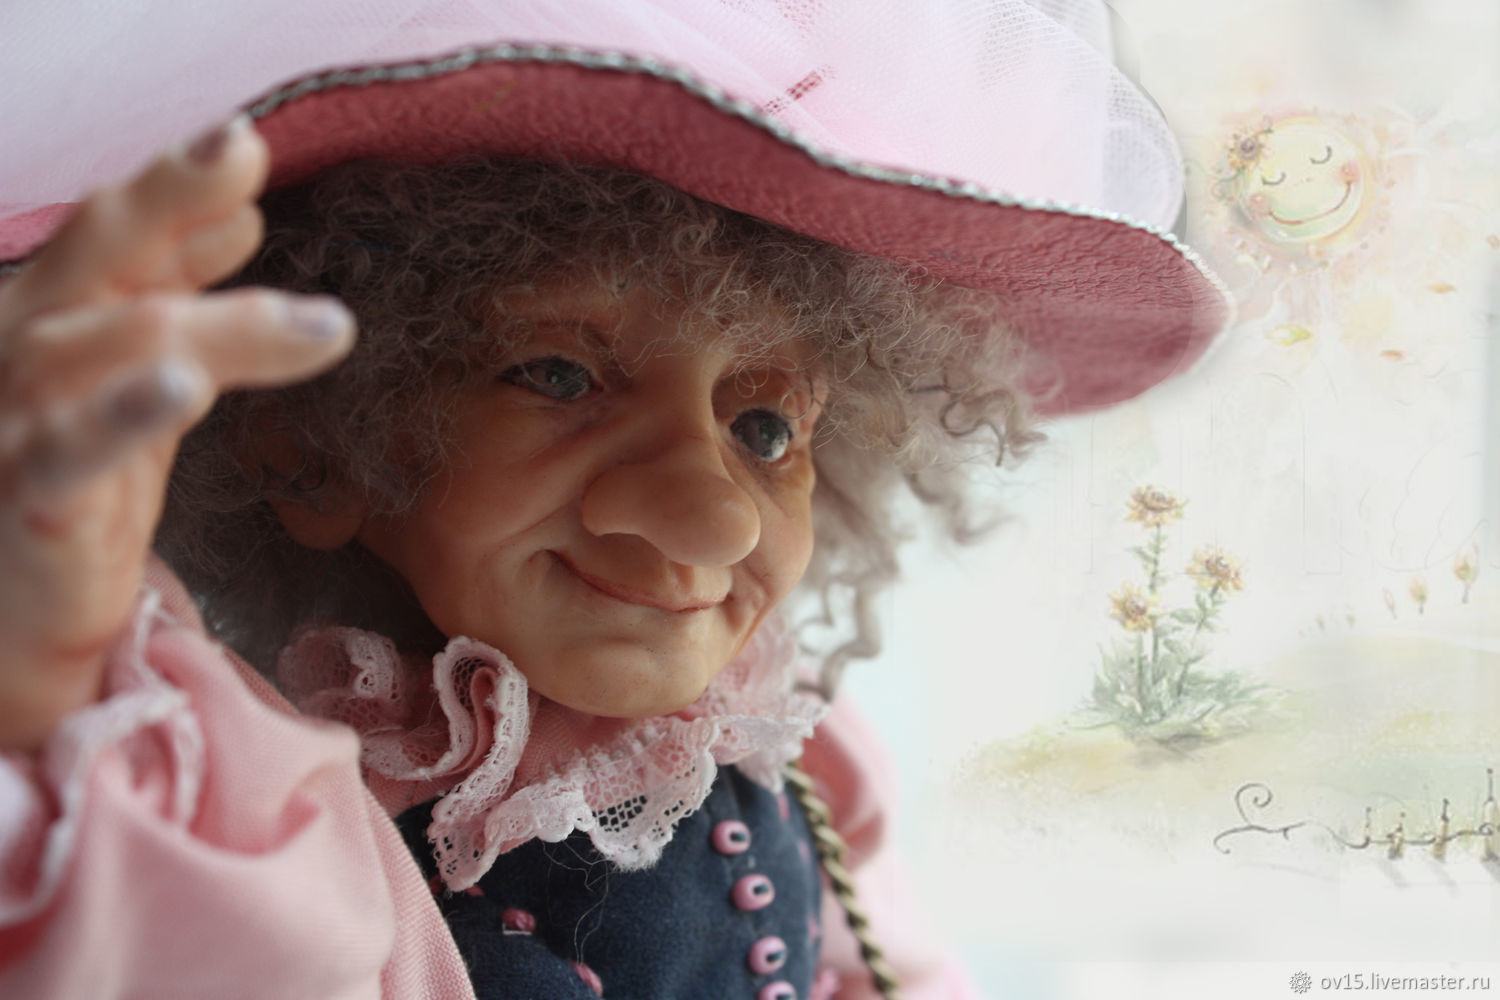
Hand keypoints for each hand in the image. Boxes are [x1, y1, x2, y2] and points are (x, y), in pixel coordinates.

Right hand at [0, 117, 354, 751]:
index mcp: (56, 314)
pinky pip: (68, 454)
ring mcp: (12, 421)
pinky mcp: (24, 499)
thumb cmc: (73, 483)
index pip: (120, 234)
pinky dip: (121, 418)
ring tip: (319, 323)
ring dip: (216, 328)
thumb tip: (242, 217)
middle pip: (95, 252)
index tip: (247, 150)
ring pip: (107, 347)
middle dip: (167, 193)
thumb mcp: (137, 379)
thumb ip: (178, 300)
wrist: (11, 611)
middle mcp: (22, 348)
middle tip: (245, 146)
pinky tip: (182, 387)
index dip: (179, 187)